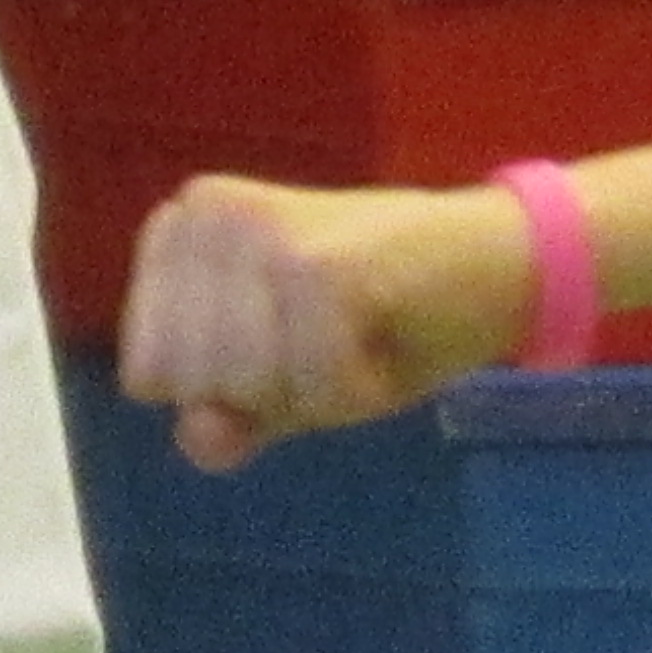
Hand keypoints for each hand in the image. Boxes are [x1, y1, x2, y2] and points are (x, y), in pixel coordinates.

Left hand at [115, 175, 538, 471]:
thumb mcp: (288, 376)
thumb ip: (229, 415)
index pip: (148, 377)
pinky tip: (385, 338)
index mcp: (180, 228)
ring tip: (359, 333)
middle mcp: (203, 215)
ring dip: (316, 391)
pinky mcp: (316, 263)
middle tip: (335, 334)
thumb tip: (203, 437)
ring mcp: (255, 235)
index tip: (292, 338)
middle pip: (195, 387)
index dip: (228, 389)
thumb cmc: (390, 315)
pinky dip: (357, 390)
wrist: (503, 259)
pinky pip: (312, 389)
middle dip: (272, 390)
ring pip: (245, 390)